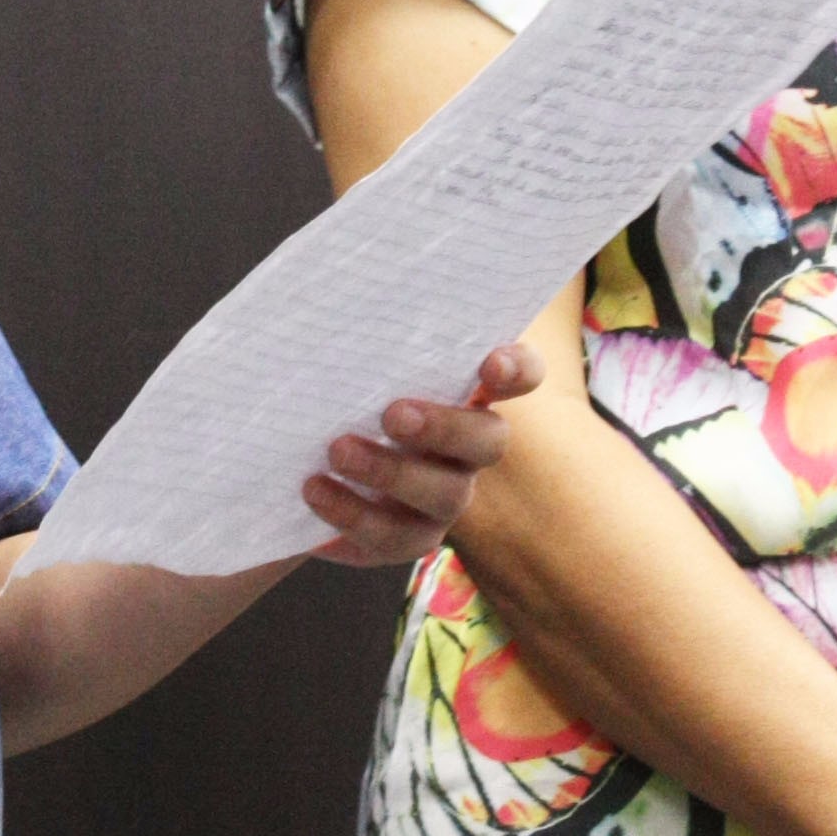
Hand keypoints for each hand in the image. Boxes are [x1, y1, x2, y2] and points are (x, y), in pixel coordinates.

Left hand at [302, 344, 539, 566]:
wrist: (318, 455)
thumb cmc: (349, 392)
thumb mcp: (361, 362)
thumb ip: (371, 339)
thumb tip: (336, 295)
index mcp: (471, 393)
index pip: (521, 375)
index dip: (517, 371)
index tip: (491, 364)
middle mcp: (469, 449)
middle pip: (488, 442)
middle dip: (444, 428)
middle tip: (392, 414)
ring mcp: (444, 498)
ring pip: (443, 497)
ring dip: (391, 475)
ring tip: (336, 453)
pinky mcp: (406, 537)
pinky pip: (392, 540)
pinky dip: (353, 518)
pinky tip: (315, 494)